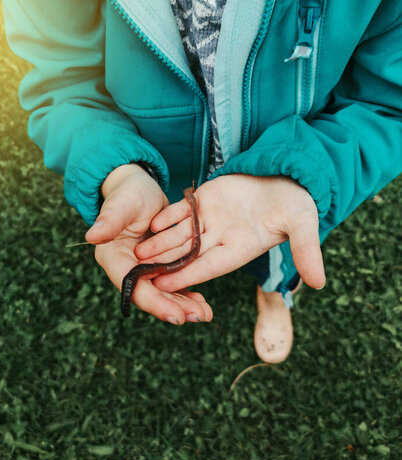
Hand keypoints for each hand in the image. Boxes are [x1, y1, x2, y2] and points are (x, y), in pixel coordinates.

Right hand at [85, 164, 212, 324]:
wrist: (139, 188)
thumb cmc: (128, 193)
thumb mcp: (121, 204)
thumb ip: (110, 219)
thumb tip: (92, 235)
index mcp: (114, 258)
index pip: (133, 286)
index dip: (155, 302)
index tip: (177, 317)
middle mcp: (127, 268)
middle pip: (150, 295)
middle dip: (174, 307)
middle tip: (200, 316)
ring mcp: (144, 269)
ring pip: (163, 292)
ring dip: (183, 304)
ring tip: (205, 314)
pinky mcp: (158, 264)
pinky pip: (172, 282)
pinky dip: (186, 292)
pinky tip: (203, 302)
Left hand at [134, 174, 325, 292]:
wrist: (289, 175)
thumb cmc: (297, 202)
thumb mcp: (302, 224)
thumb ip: (307, 251)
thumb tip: (319, 283)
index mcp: (241, 248)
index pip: (209, 265)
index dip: (187, 274)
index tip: (163, 284)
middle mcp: (222, 237)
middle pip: (189, 253)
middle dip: (165, 263)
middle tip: (140, 272)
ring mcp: (212, 218)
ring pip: (181, 234)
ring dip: (161, 242)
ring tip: (139, 252)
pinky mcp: (206, 199)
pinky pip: (184, 210)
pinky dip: (169, 216)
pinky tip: (152, 223)